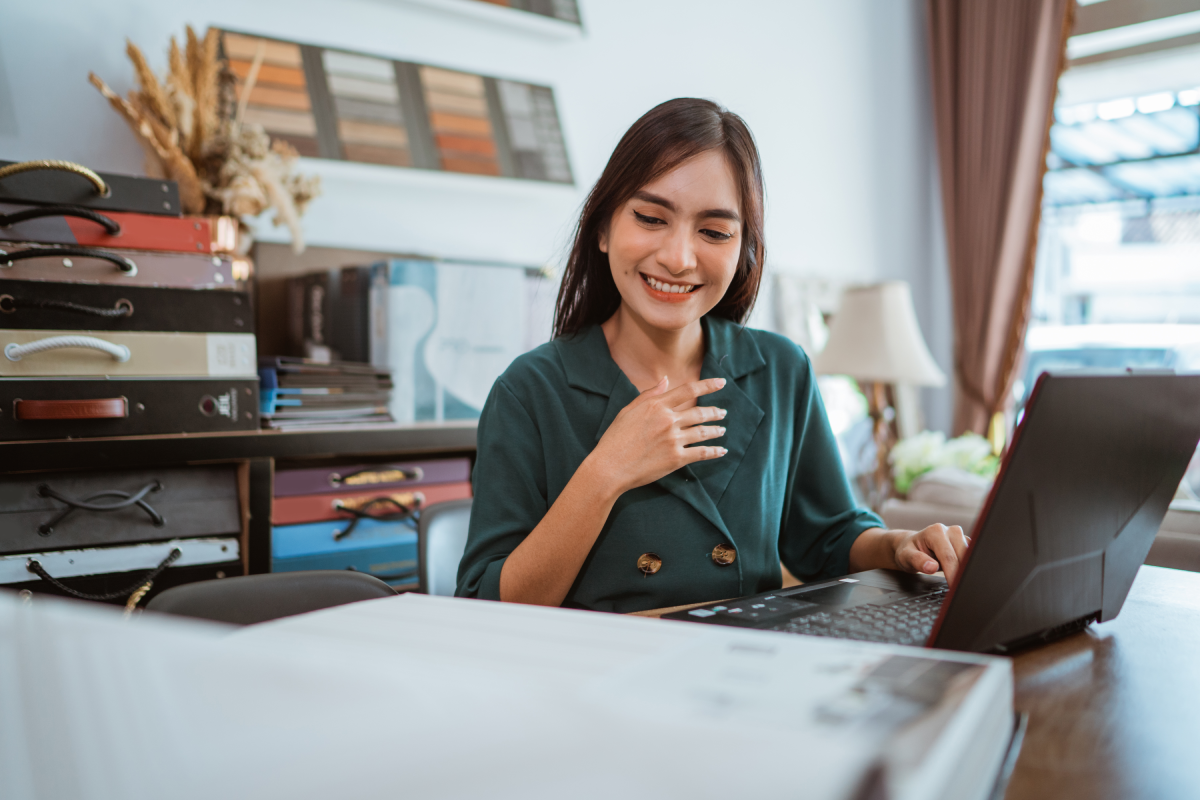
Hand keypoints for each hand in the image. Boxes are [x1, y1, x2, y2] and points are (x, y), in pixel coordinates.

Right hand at [585, 376, 727, 495]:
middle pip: (700, 412)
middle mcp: (668, 420)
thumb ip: (649, 394)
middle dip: (714, 412)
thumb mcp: (628, 410)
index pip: (689, 390)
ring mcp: (674, 440)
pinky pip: (701, 453)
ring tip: (722, 430)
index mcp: (657, 406)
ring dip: (716, 430)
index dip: (708, 385)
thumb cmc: (615, 439)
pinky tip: (721, 450)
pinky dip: (714, 451)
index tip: (721, 383)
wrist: (610, 467)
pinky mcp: (676, 459)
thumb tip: (665, 380)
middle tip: (722, 413)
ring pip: (703, 432)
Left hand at [892, 524, 969, 584]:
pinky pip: (972, 557)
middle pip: (963, 556)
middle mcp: (950, 531)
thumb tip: (931, 567)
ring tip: (961, 585)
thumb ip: (917, 561)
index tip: (954, 588)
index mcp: (935, 532)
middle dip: (962, 574)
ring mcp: (960, 536)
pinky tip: (963, 578)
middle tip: (961, 590)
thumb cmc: (908, 551)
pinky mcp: (966, 543)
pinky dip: (968, 568)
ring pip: (971, 557)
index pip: (948, 557)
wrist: (912, 545)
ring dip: (967, 571)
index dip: (953, 574)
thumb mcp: (905, 556)